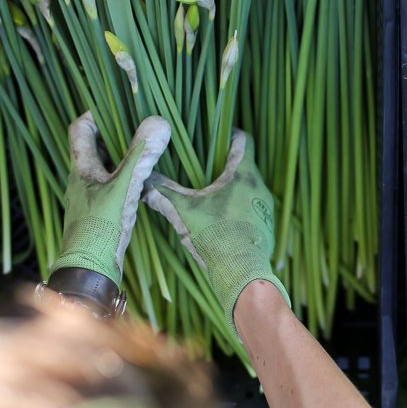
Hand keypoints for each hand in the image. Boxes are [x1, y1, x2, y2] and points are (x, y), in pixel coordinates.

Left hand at [52, 112, 171, 286]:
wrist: (91, 270)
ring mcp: (92, 196)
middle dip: (117, 133)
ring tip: (150, 146)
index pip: (81, 130)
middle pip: (97, 146)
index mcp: (81, 169)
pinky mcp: (104, 211)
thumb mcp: (124, 187)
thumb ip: (141, 156)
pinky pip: (117, 184)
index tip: (120, 105)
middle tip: (142, 123)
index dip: (97, 114)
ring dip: (125, 155)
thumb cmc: (100, 227)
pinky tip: (149, 179)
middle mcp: (83, 180)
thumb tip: (159, 122)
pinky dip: (130, 176)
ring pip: (108, 166)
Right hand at [141, 130, 287, 331]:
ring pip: (248, 187)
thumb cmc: (215, 237)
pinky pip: (251, 206)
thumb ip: (163, 194)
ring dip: (231, 185)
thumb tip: (141, 182)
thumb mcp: (184, 213)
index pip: (243, 140)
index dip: (230, 134)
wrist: (243, 274)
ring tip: (208, 189)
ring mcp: (265, 207)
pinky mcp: (265, 225)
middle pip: (244, 163)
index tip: (215, 133)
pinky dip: (237, 205)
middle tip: (203, 162)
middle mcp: (259, 187)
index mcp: (244, 175)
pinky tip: (219, 215)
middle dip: (224, 161)